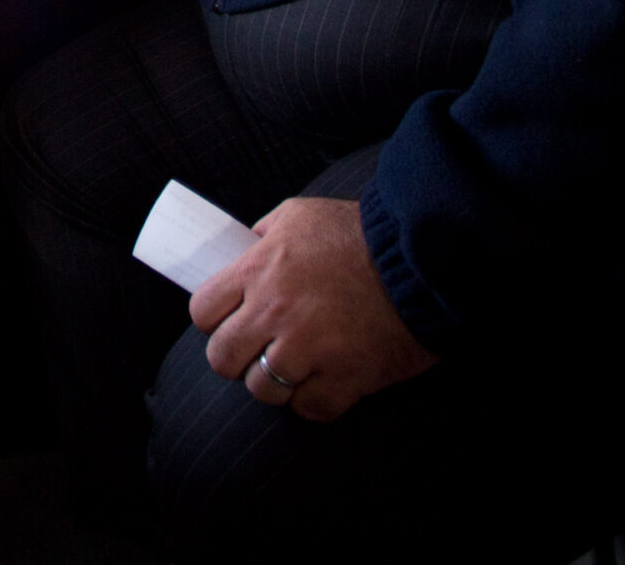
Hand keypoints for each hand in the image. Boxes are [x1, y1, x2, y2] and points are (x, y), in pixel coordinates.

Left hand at [189, 197, 436, 422]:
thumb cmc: (359, 233)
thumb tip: (243, 251)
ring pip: (263, 390)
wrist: (422, 256)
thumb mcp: (301, 216)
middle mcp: (276, 312)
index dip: (213, 320)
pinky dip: (315, 400)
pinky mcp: (345, 378)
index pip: (202, 312)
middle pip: (223, 359)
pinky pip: (309, 409)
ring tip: (296, 366)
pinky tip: (327, 380)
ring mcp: (309, 349)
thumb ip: (265, 235)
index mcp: (259, 271)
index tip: (229, 320)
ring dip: (275, 382)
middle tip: (257, 351)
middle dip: (236, 358)